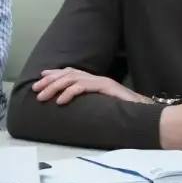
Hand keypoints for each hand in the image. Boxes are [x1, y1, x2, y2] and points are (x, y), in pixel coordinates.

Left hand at [32, 68, 148, 105]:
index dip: (55, 74)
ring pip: (72, 79)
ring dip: (54, 87)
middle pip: (68, 74)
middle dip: (49, 81)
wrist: (144, 111)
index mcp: (96, 81)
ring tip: (43, 97)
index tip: (41, 78)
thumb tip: (73, 104)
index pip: (72, 72)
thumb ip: (90, 101)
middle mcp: (97, 78)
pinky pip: (82, 87)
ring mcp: (102, 81)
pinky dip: (69, 93)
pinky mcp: (105, 87)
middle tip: (36, 91)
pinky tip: (61, 101)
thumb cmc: (125, 110)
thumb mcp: (102, 105)